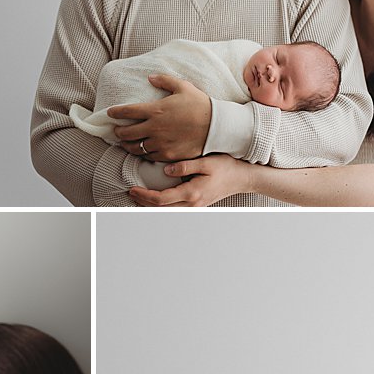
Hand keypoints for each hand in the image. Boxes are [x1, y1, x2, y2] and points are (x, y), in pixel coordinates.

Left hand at [107, 75, 212, 160]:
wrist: (215, 126)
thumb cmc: (199, 104)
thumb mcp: (183, 87)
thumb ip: (164, 80)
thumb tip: (150, 77)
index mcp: (155, 110)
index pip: (127, 111)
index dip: (115, 112)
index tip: (110, 113)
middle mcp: (154, 128)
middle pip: (126, 133)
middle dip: (118, 132)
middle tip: (116, 131)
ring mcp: (160, 143)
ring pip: (135, 148)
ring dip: (127, 145)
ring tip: (125, 143)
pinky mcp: (168, 155)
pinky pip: (149, 157)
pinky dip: (143, 154)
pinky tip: (143, 151)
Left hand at [127, 155, 249, 205]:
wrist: (242, 178)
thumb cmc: (226, 167)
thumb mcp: (206, 161)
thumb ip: (184, 166)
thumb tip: (165, 170)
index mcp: (192, 193)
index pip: (162, 199)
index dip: (145, 196)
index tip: (132, 188)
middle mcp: (192, 203)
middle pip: (161, 209)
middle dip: (144, 203)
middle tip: (130, 193)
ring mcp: (195, 206)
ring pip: (167, 211)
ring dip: (151, 206)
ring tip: (138, 198)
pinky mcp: (197, 204)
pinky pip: (175, 208)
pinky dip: (162, 206)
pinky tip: (156, 199)